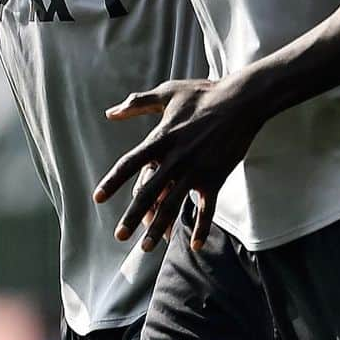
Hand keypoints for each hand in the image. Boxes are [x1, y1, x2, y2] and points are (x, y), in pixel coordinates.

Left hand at [93, 77, 263, 251]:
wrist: (242, 101)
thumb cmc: (204, 93)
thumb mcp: (168, 92)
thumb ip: (138, 103)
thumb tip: (111, 112)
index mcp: (161, 138)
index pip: (130, 163)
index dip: (113, 182)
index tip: (98, 198)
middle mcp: (175, 158)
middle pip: (148, 193)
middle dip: (133, 217)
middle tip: (120, 235)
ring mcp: (196, 170)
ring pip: (173, 206)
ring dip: (159, 228)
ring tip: (147, 247)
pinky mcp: (216, 177)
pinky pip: (207, 209)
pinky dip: (201, 228)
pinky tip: (194, 245)